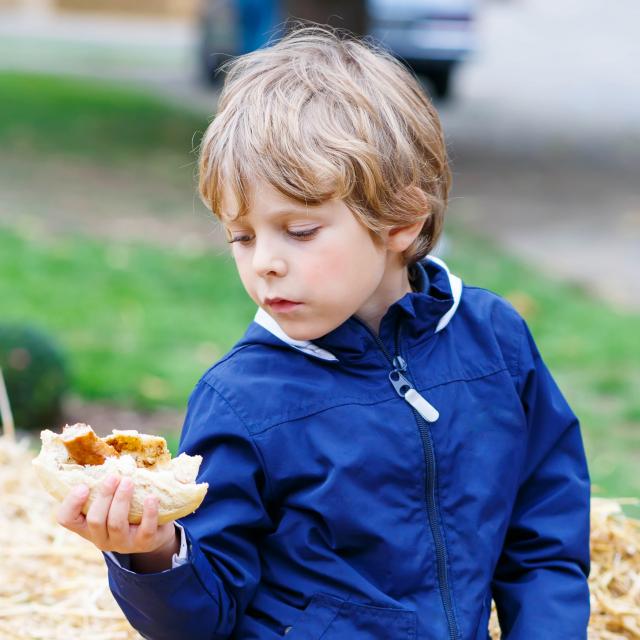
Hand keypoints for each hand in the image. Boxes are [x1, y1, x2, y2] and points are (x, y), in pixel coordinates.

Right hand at [56, 475, 177, 554]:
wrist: (153, 534)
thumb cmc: (127, 510)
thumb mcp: (111, 501)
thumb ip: (106, 484)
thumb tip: (109, 450)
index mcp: (87, 526)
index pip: (67, 519)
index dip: (71, 503)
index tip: (83, 485)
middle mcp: (101, 538)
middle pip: (95, 520)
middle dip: (104, 496)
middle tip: (114, 476)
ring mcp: (122, 543)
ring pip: (116, 524)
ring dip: (122, 500)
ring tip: (129, 481)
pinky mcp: (144, 543)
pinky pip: (145, 529)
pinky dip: (149, 512)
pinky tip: (151, 497)